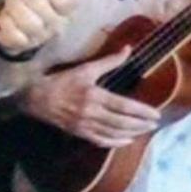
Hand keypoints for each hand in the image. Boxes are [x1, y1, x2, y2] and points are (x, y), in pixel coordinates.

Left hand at [0, 0, 73, 55]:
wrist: (21, 31)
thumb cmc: (31, 2)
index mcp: (67, 7)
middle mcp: (59, 23)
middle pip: (39, 4)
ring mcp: (42, 36)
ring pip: (26, 19)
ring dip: (12, 7)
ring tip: (10, 4)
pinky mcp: (25, 45)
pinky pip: (13, 33)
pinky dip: (4, 22)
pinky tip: (5, 18)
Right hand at [19, 47, 160, 146]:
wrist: (34, 97)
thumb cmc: (62, 81)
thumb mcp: (85, 69)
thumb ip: (109, 61)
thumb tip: (128, 49)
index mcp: (94, 95)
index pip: (124, 106)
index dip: (142, 111)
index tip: (156, 114)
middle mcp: (90, 112)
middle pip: (121, 122)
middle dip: (140, 124)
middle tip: (154, 123)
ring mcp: (84, 125)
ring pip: (113, 133)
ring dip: (132, 133)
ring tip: (145, 130)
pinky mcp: (78, 133)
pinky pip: (100, 141)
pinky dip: (115, 142)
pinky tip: (127, 141)